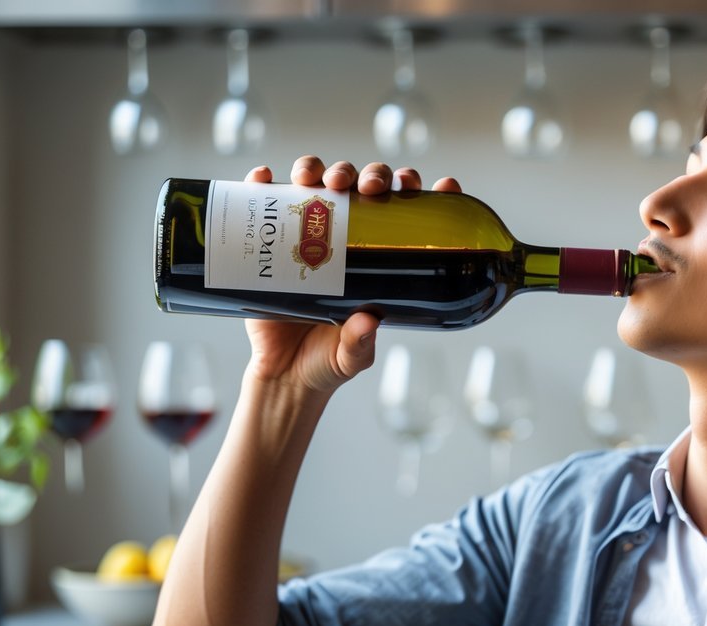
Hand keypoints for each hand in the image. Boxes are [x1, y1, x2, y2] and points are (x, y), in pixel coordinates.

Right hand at [241, 157, 461, 395]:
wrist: (282, 374)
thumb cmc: (327, 360)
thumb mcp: (351, 355)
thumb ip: (360, 343)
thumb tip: (366, 322)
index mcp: (378, 257)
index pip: (405, 212)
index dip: (422, 192)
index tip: (442, 187)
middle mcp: (346, 237)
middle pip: (364, 186)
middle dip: (373, 176)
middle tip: (370, 189)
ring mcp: (307, 234)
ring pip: (320, 182)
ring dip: (323, 169)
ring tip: (323, 182)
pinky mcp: (270, 241)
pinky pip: (265, 200)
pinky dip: (264, 181)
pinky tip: (266, 178)